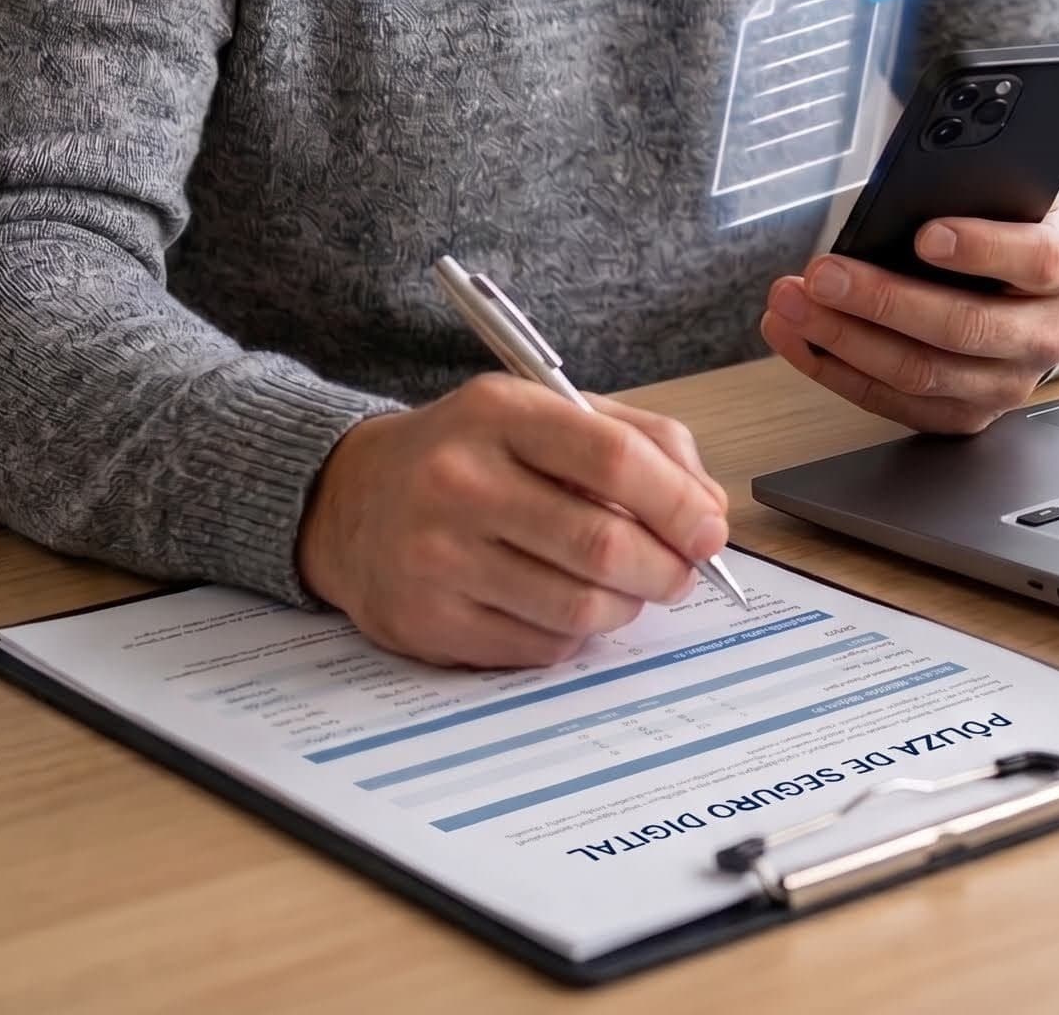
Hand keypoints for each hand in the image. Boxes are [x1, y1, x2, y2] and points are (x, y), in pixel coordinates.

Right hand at [295, 375, 731, 668]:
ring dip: (627, 605)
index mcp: (499, 413)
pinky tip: (566, 604)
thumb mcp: (545, 412)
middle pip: (602, 543)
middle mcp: (460, 482)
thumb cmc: (470, 452)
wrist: (349, 500)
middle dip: (666, 567)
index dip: (678, 502)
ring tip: (629, 587)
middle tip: (682, 571)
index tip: (709, 528)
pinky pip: (540, 647)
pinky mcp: (428, 623)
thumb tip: (708, 509)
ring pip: (578, 606)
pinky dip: (576, 634)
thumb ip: (639, 441)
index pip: (613, 459)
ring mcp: (439, 558)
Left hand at [759, 206, 1058, 434]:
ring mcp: (1006, 386)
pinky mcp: (965, 417)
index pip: (1034, 261)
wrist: (1026, 294)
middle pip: (964, 327)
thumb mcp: (1000, 198)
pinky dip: (836, 372)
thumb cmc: (1001, 232)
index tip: (924, 234)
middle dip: (882, 300)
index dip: (981, 249)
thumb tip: (905, 189)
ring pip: (921, 373)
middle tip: (823, 274)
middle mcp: (1042, 336)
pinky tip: (798, 339)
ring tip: (791, 304)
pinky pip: (894, 404)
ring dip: (843, 339)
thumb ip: (968, 191)